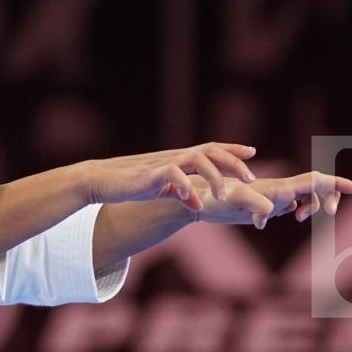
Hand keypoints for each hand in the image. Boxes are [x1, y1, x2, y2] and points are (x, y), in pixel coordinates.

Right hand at [76, 142, 258, 211]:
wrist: (99, 180)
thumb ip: (179, 191)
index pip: (210, 148)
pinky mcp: (150, 175)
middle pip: (211, 150)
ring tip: (223, 196)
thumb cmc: (129, 184)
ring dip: (214, 177)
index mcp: (178, 159)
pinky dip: (186, 188)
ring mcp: (163, 164)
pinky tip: (192, 202)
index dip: (232, 149)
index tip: (252, 152)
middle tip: (251, 178)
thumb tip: (196, 202)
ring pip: (197, 159)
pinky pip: (173, 176)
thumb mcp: (160, 188)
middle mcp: (174, 157)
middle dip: (233, 162)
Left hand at [187, 169, 351, 229]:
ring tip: (297, 218)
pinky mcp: (265, 203)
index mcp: (276, 189)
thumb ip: (252, 206)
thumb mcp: (233, 204)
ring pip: (305, 196)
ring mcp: (273, 196)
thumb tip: (266, 216)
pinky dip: (297, 210)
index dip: (335, 184)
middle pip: (316, 187)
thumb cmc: (212, 200)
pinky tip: (279, 219)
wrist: (195, 198)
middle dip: (327, 198)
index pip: (313, 181)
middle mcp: (278, 190)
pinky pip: (291, 204)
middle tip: (327, 214)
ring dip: (312, 206)